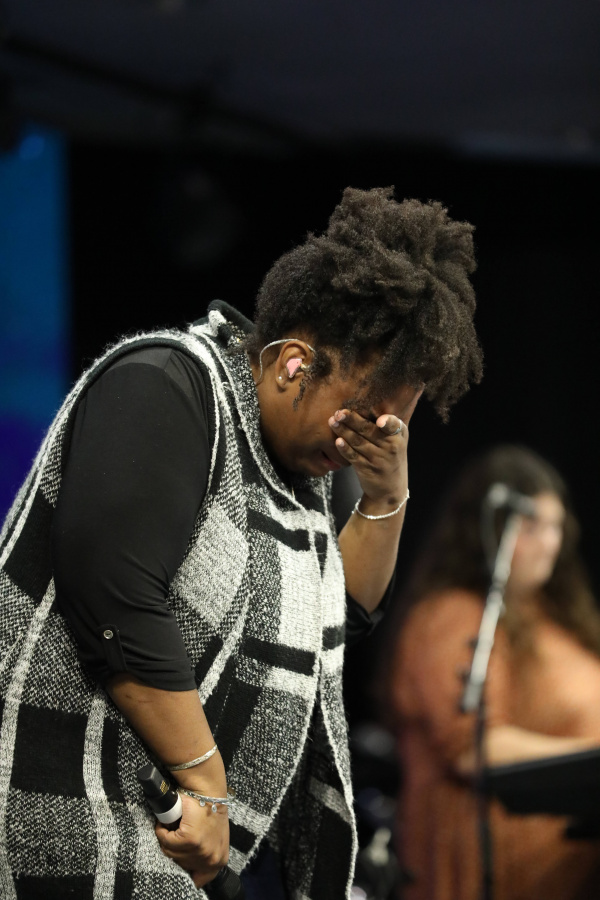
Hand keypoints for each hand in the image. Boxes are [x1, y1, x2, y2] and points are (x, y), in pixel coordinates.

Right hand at [155, 792, 229, 887]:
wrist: (208, 791)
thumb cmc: (209, 810)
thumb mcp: (214, 838)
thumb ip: (206, 853)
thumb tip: (190, 869)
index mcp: (219, 861)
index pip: (198, 880)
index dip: (188, 870)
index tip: (182, 857)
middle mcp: (212, 860)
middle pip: (180, 864)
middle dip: (175, 849)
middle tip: (177, 833)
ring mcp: (201, 851)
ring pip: (171, 853)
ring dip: (167, 839)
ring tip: (172, 827)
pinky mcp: (190, 840)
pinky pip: (166, 842)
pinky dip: (162, 832)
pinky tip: (166, 823)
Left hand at [328, 385, 422, 507]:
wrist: (390, 489)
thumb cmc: (390, 457)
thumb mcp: (397, 440)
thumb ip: (387, 423)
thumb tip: (366, 400)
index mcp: (399, 435)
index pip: (394, 426)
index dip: (388, 423)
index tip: (379, 421)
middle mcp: (391, 447)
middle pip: (369, 431)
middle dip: (353, 420)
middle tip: (339, 412)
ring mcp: (379, 460)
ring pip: (359, 443)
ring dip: (344, 431)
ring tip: (332, 421)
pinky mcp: (367, 469)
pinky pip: (354, 457)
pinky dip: (345, 449)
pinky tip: (337, 441)